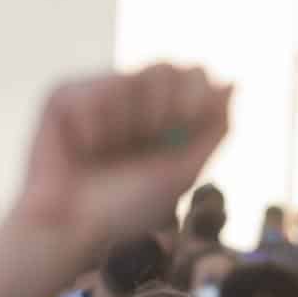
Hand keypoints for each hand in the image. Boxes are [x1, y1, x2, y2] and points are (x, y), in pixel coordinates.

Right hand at [0, 66, 229, 296]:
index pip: (195, 75)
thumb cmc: (129, 208)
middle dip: (164, 110)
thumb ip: (213, 130)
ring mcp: (97, 93)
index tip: (186, 125)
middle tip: (145, 141)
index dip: (195, 96)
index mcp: (164, 114)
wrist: (74, 227)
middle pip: (166, 69)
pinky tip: (85, 148)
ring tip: (108, 152)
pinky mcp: (64, 97)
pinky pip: (93, 90)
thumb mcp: (183, 172)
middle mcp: (132, 99)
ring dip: (128, 123)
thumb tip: (234, 83)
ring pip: (129, 79)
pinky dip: (94, 124)